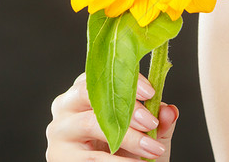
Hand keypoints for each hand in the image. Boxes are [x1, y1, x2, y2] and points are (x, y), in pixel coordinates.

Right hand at [46, 72, 178, 160]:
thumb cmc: (129, 151)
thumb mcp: (148, 134)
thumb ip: (159, 122)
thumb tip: (169, 111)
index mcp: (85, 91)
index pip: (102, 74)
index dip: (128, 80)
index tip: (151, 93)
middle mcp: (65, 106)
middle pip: (91, 94)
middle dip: (126, 107)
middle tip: (151, 122)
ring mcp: (58, 131)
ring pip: (90, 124)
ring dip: (127, 137)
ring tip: (152, 149)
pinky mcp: (59, 157)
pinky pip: (91, 157)